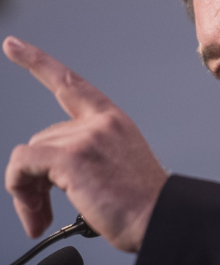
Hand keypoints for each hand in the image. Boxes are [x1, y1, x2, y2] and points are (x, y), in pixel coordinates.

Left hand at [2, 36, 167, 252]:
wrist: (159, 219)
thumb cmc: (140, 202)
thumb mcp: (117, 164)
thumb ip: (84, 153)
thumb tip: (42, 172)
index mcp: (112, 120)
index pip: (70, 83)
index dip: (38, 62)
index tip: (14, 45)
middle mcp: (99, 122)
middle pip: (42, 138)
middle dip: (36, 175)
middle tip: (42, 209)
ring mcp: (86, 136)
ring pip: (30, 154)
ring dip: (28, 191)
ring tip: (42, 216)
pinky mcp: (72, 156)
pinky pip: (23, 165)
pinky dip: (20, 189)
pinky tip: (36, 213)